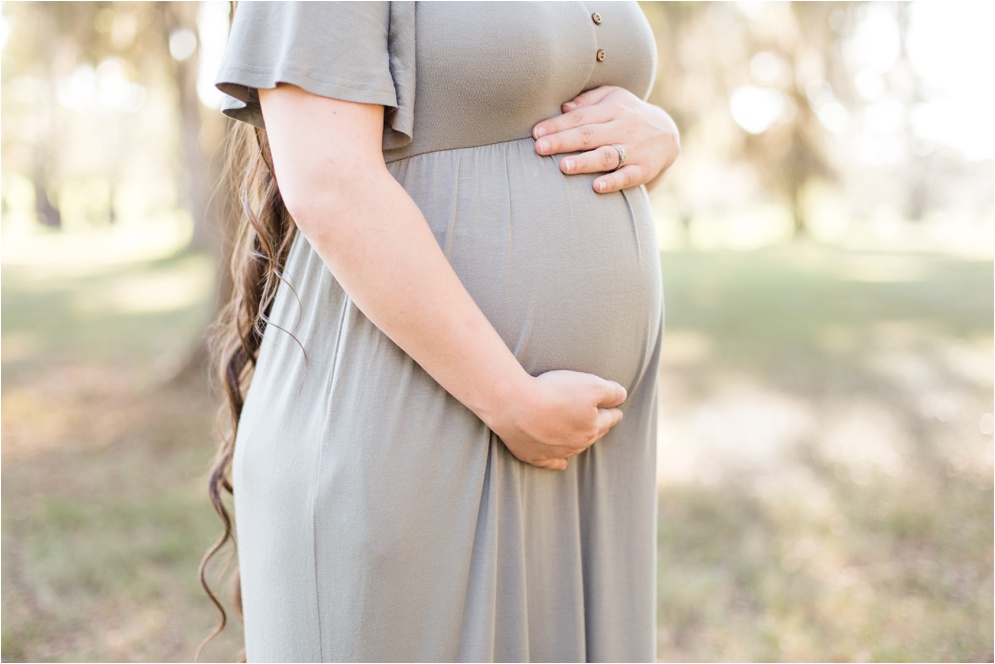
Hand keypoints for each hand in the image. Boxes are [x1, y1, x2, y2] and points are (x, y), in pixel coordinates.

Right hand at [488, 370, 626, 470]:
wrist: (516, 405)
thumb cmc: (554, 392)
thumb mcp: (590, 384)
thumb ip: (611, 391)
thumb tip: (623, 396)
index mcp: (592, 427)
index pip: (609, 418)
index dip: (614, 412)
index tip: (617, 410)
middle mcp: (577, 443)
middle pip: (593, 435)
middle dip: (600, 427)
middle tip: (603, 421)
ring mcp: (555, 452)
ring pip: (574, 449)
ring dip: (580, 442)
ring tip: (583, 436)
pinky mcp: (534, 455)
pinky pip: (551, 462)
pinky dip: (558, 462)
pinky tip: (562, 464)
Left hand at [531, 85, 679, 193]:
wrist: (669, 134)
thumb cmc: (630, 114)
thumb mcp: (614, 98)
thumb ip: (588, 101)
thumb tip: (564, 108)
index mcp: (613, 109)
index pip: (580, 117)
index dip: (558, 125)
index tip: (536, 133)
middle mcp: (624, 127)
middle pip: (589, 134)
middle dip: (563, 141)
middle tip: (539, 148)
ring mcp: (635, 149)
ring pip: (606, 155)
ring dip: (585, 162)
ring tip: (563, 167)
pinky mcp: (645, 169)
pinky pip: (628, 176)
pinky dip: (614, 182)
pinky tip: (597, 187)